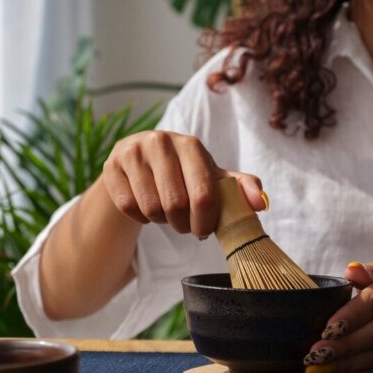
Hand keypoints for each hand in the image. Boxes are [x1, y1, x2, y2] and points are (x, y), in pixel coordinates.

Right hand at [102, 130, 265, 236]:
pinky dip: (140, 217)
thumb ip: (239, 188)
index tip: (203, 231)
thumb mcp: (212, 178)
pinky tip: (146, 207)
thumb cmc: (184, 173)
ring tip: (166, 213)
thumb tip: (261, 203)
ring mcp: (132, 152)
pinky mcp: (111, 166)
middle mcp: (160, 142)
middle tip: (184, 225)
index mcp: (191, 145)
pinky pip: (129, 208)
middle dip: (182, 224)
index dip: (205, 221)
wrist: (141, 164)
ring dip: (161, 221)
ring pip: (151, 208)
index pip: (203, 194)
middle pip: (175, 204)